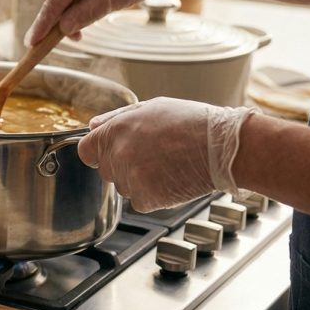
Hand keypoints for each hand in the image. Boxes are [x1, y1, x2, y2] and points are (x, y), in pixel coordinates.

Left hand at [77, 97, 255, 212]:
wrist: (223, 148)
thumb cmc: (192, 124)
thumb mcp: (151, 108)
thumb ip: (116, 118)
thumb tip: (93, 126)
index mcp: (114, 131)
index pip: (85, 151)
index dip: (98, 152)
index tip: (110, 153)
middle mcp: (117, 155)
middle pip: (106, 170)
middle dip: (122, 165)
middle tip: (152, 156)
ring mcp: (130, 179)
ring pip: (124, 187)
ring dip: (138, 180)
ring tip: (166, 165)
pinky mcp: (146, 198)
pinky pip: (140, 201)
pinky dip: (153, 195)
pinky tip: (171, 179)